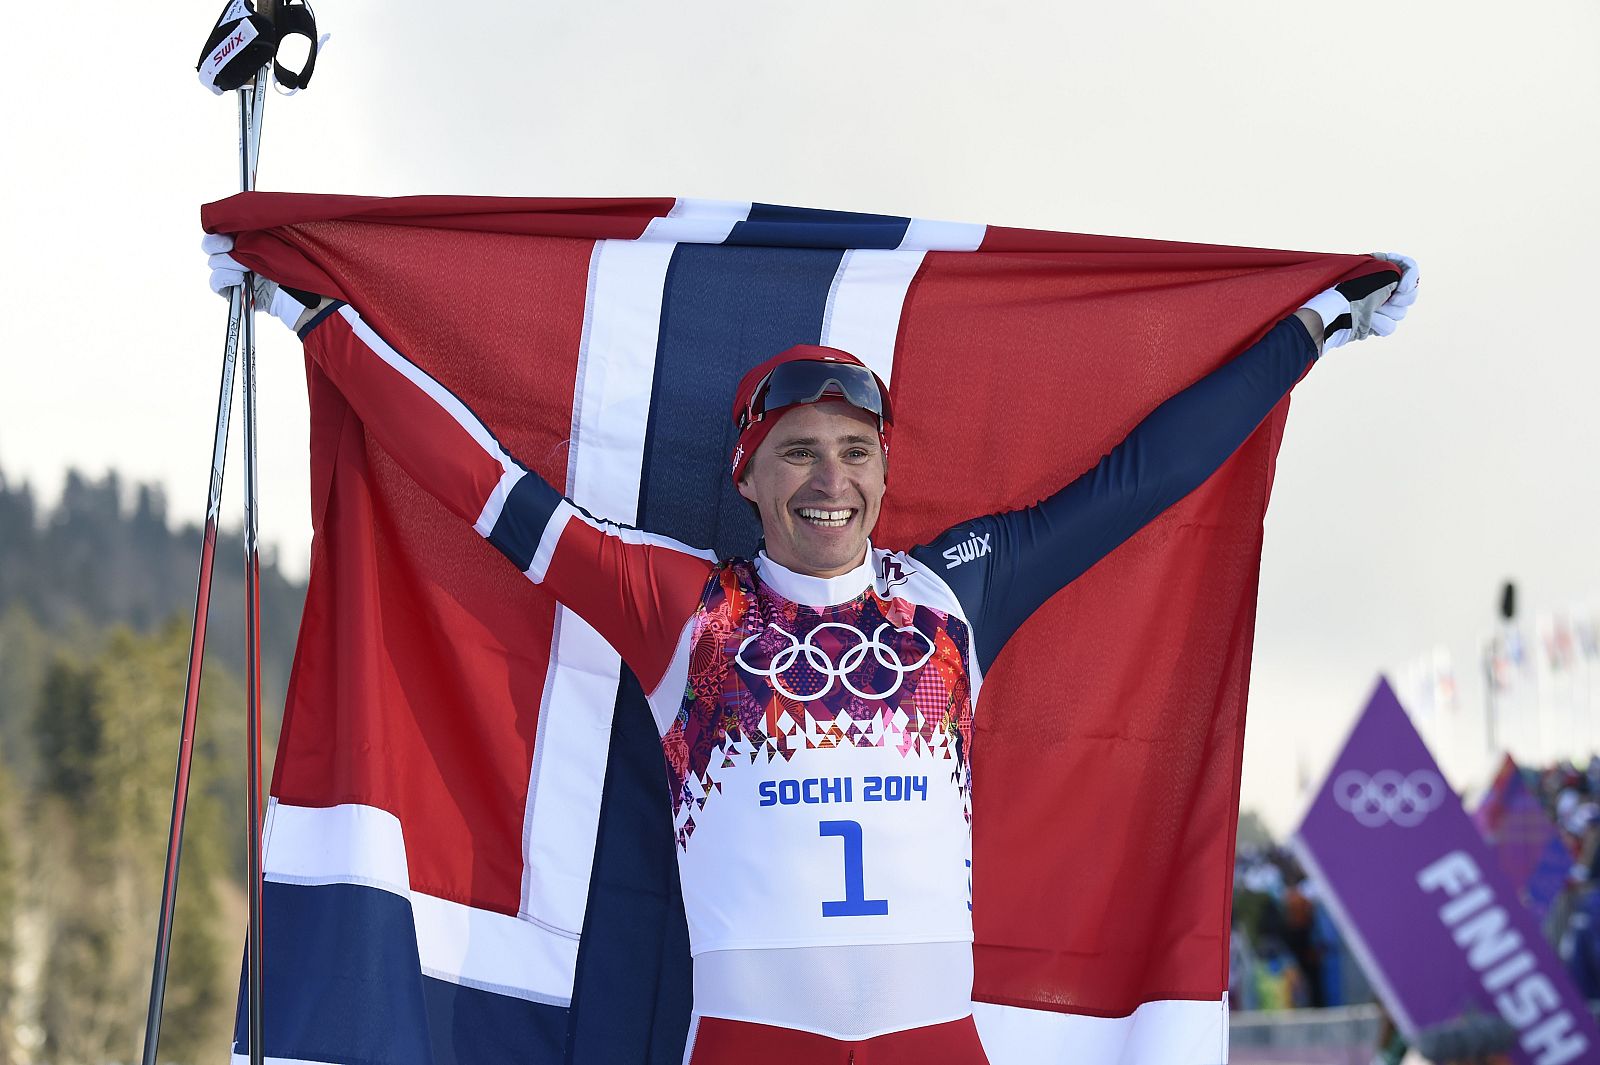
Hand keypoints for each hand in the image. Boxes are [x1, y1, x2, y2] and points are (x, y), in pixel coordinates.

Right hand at [202, 233, 313, 329]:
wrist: (296, 292)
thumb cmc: (290, 264)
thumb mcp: (272, 242)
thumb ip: (251, 232)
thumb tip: (233, 225)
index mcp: (241, 240)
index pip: (216, 233)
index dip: (217, 235)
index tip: (228, 240)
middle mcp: (234, 255)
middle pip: (210, 248)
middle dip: (221, 249)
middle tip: (235, 251)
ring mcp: (231, 272)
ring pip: (214, 263)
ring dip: (229, 265)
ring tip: (247, 270)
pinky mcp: (231, 290)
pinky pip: (215, 282)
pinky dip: (224, 278)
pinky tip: (239, 279)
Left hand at [1301, 252, 1419, 351]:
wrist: (1328, 317)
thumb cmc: (1345, 292)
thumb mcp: (1373, 274)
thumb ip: (1394, 272)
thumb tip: (1403, 281)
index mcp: (1379, 268)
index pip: (1409, 267)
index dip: (1412, 277)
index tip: (1402, 287)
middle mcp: (1381, 286)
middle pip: (1410, 293)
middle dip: (1402, 298)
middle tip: (1391, 300)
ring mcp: (1378, 306)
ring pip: (1400, 313)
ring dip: (1386, 313)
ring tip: (1369, 311)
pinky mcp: (1374, 324)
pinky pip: (1390, 327)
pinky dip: (1379, 325)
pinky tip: (1367, 323)